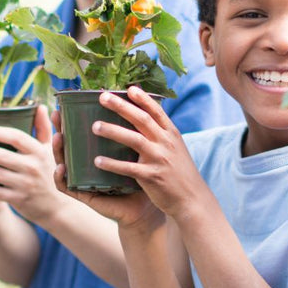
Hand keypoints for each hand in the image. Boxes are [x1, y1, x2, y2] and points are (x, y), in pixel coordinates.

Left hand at [0, 105, 66, 223]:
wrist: (55, 205)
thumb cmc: (48, 171)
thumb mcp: (49, 150)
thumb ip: (43, 127)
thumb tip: (39, 106)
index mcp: (38, 150)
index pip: (16, 137)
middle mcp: (33, 166)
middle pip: (1, 156)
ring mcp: (26, 184)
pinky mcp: (19, 199)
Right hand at [49, 106, 163, 232]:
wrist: (145, 206)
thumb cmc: (142, 175)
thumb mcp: (136, 150)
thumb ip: (132, 130)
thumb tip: (137, 98)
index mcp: (96, 151)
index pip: (80, 131)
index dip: (70, 118)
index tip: (64, 104)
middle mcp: (87, 163)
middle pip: (68, 143)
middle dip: (59, 128)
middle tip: (56, 115)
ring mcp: (83, 179)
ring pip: (64, 162)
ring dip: (57, 150)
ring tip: (58, 137)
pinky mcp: (85, 195)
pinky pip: (68, 187)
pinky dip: (61, 178)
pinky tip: (62, 168)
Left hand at [87, 86, 212, 224]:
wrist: (193, 199)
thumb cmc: (180, 173)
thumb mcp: (176, 148)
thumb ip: (162, 134)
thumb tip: (144, 118)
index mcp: (172, 135)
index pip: (157, 111)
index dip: (143, 99)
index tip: (129, 88)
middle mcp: (166, 143)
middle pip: (142, 119)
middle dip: (121, 106)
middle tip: (102, 97)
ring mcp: (159, 159)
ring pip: (134, 140)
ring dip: (113, 131)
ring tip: (95, 126)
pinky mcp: (152, 176)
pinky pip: (128, 168)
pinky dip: (112, 164)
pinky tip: (97, 161)